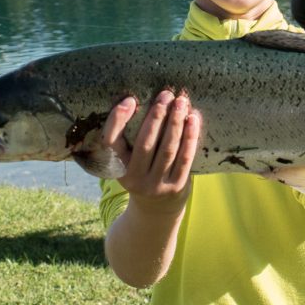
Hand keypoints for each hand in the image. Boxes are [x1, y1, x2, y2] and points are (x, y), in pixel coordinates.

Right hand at [101, 90, 200, 213]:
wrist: (156, 209)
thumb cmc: (142, 171)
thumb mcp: (128, 160)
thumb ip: (130, 137)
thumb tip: (141, 98)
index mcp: (117, 166)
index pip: (111, 141)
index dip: (118, 120)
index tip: (130, 100)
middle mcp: (134, 177)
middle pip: (145, 143)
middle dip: (157, 116)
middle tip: (166, 95)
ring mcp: (156, 184)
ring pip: (167, 149)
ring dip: (175, 123)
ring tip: (181, 102)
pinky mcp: (176, 186)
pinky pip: (185, 158)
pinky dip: (190, 137)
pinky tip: (193, 120)